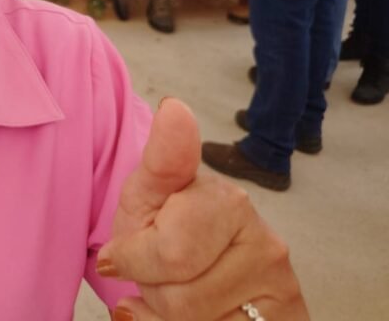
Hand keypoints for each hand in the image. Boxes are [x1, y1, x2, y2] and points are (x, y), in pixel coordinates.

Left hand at [97, 99, 307, 319]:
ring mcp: (282, 288)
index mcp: (226, 201)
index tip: (117, 257)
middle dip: (153, 292)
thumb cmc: (166, 230)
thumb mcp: (148, 197)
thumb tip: (175, 107)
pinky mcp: (289, 320)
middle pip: (178, 300)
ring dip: (171, 319)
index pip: (168, 255)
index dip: (134, 263)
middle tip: (158, 275)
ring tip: (180, 293)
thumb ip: (161, 161)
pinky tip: (201, 318)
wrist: (206, 276)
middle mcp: (266, 242)